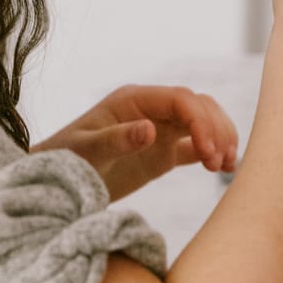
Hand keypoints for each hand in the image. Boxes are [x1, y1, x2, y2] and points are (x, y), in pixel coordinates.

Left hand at [31, 84, 239, 203]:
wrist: (54, 182)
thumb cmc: (64, 160)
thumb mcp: (86, 150)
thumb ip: (116, 139)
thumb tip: (149, 129)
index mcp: (133, 100)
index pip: (180, 100)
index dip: (200, 121)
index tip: (208, 151)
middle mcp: (150, 110)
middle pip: (199, 108)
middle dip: (215, 130)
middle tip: (219, 163)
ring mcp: (159, 131)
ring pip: (203, 124)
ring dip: (220, 139)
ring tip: (227, 167)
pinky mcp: (162, 154)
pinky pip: (195, 147)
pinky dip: (213, 153)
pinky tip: (225, 169)